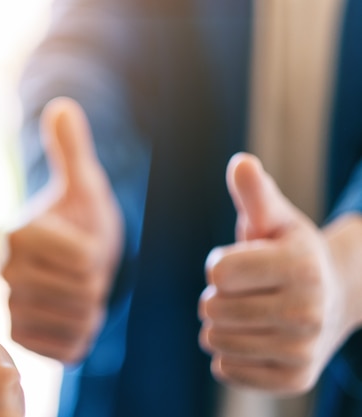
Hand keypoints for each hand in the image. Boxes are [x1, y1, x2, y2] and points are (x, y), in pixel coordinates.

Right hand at [1, 97, 123, 362]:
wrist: (75, 260)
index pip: (85, 257)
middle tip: (87, 271)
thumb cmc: (81, 219)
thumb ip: (71, 148)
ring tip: (81, 292)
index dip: (98, 251)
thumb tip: (62, 106)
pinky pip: (71, 349)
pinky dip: (83, 335)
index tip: (86, 242)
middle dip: (99, 280)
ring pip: (81, 320)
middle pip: (86, 289)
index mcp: (14, 232)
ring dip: (93, 307)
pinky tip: (72, 316)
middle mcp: (4, 271)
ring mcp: (11, 308)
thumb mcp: (83, 183)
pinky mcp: (23, 339)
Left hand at [199, 153, 357, 393]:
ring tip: (251, 313)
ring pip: (214, 340)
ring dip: (221, 325)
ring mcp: (303, 351)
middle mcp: (308, 312)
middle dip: (218, 296)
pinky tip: (255, 338)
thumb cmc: (288, 252)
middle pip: (212, 308)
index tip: (243, 262)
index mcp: (301, 267)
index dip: (219, 265)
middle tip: (247, 291)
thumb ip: (253, 193)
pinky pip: (225, 369)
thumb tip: (240, 162)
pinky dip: (229, 354)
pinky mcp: (293, 380)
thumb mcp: (273, 218)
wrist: (332, 300)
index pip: (217, 274)